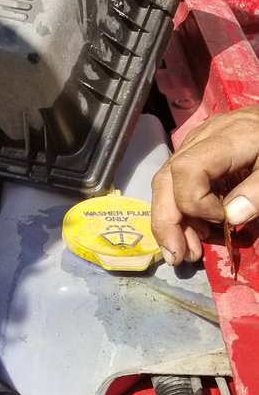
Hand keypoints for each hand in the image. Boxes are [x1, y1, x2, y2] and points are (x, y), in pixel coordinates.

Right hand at [151, 107, 258, 264]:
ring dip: (170, 222)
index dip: (195, 202)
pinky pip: (175, 184)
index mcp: (226, 139)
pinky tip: (193, 231)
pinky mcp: (196, 153)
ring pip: (164, 184)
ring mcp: (195, 145)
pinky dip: (179, 212)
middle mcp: (201, 139)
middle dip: (167, 222)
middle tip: (178, 256)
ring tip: (187, 251)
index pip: (187, 170)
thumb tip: (231, 218)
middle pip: (165, 180)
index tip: (221, 220)